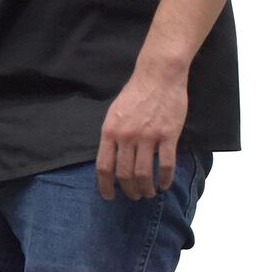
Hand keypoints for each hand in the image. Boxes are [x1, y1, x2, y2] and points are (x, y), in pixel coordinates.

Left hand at [96, 67, 189, 199]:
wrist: (158, 76)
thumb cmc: (135, 94)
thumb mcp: (114, 114)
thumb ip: (112, 136)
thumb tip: (112, 159)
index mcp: (110, 132)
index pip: (104, 167)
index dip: (105, 186)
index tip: (109, 196)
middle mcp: (126, 137)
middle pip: (124, 174)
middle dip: (129, 190)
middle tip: (134, 196)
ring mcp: (148, 136)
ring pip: (144, 173)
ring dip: (146, 188)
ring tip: (149, 193)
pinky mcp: (168, 135)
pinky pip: (166, 164)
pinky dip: (166, 179)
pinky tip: (165, 185)